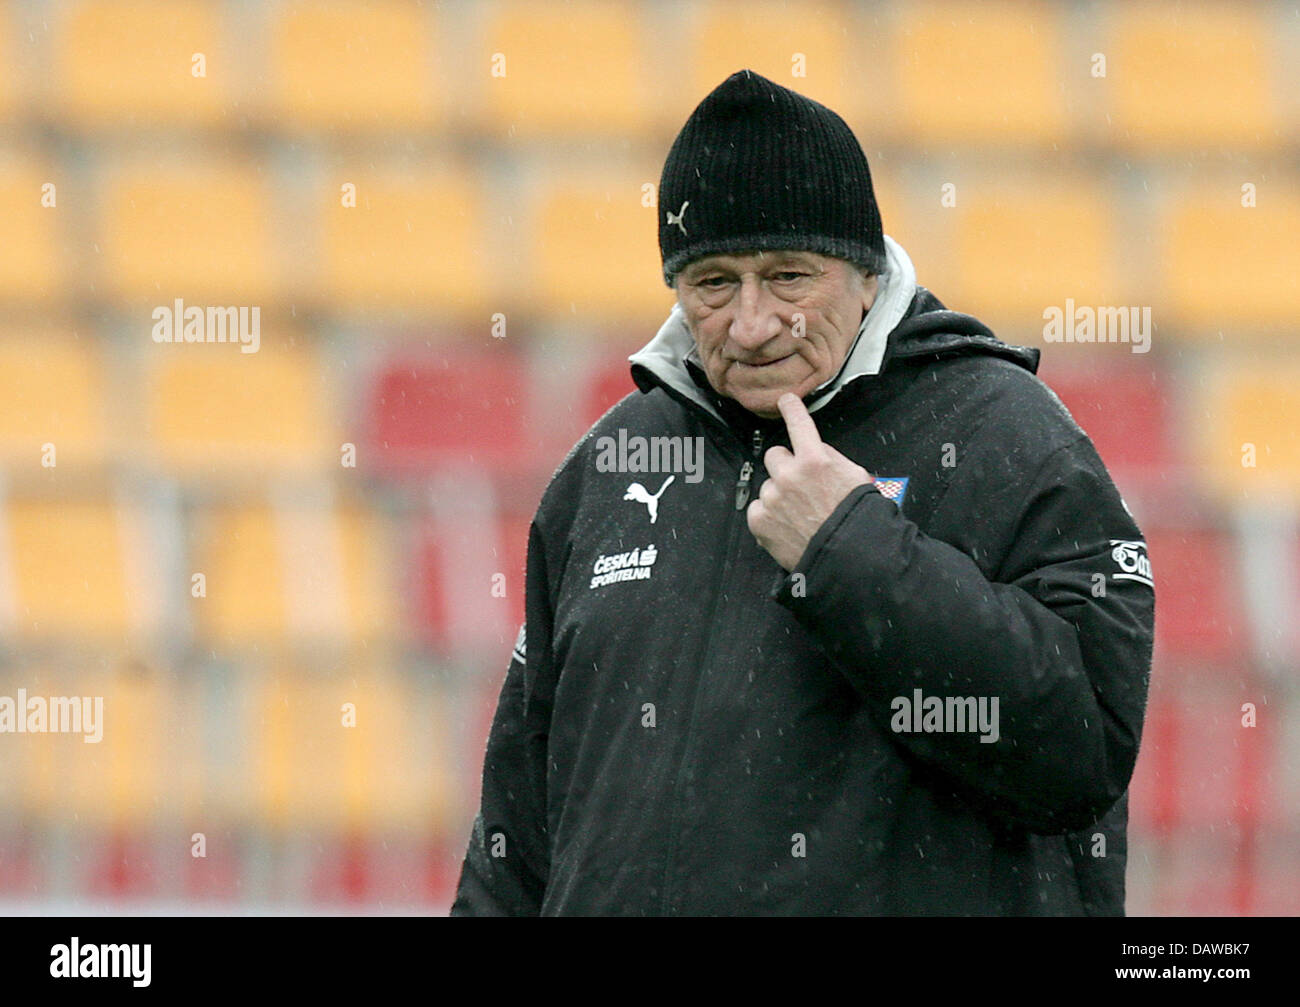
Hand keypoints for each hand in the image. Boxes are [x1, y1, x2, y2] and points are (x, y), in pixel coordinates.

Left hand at [746, 393, 872, 571]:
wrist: (848, 558)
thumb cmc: (856, 519)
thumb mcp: (856, 478)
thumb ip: (831, 459)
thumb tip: (816, 451)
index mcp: (815, 460)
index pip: (799, 424)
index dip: (791, 408)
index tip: (785, 401)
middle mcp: (789, 475)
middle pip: (775, 455)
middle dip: (785, 466)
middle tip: (801, 486)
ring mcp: (771, 497)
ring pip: (768, 485)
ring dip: (779, 494)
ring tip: (799, 515)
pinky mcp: (759, 519)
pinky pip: (758, 508)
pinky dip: (769, 516)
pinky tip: (788, 526)